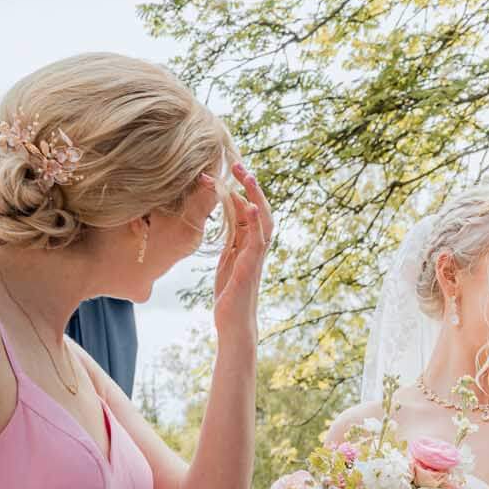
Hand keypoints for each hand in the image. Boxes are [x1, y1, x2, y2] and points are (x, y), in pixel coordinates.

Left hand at [212, 161, 273, 341]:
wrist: (234, 325)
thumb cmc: (230, 297)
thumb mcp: (227, 263)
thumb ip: (231, 243)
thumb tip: (229, 224)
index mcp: (246, 245)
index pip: (245, 210)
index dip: (238, 189)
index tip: (226, 171)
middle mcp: (255, 248)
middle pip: (258, 209)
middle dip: (250, 186)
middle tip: (239, 163)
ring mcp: (255, 258)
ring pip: (262, 221)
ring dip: (255, 197)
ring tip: (248, 176)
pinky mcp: (250, 268)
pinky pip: (257, 241)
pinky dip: (255, 222)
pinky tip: (249, 206)